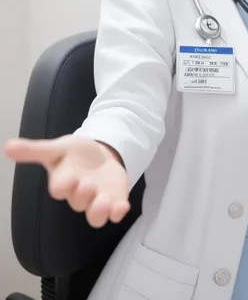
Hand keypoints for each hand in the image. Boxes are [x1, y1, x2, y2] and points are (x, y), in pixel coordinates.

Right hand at [4, 135, 129, 227]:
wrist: (99, 155)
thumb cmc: (75, 154)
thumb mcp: (58, 147)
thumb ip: (35, 150)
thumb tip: (7, 146)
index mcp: (64, 182)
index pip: (60, 189)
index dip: (63, 186)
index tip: (67, 178)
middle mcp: (79, 195)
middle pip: (78, 202)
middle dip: (83, 194)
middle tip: (88, 183)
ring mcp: (97, 200)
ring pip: (95, 216)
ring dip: (100, 211)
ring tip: (104, 201)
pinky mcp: (114, 201)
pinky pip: (115, 213)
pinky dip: (119, 211)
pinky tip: (123, 206)